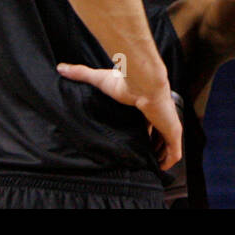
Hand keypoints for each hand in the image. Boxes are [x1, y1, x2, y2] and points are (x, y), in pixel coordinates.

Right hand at [56, 62, 182, 170]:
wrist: (143, 82)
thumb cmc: (124, 80)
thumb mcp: (99, 78)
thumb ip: (82, 73)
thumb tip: (60, 68)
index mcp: (147, 105)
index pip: (148, 121)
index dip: (144, 132)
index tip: (134, 142)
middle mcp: (160, 114)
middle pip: (159, 135)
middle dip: (152, 147)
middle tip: (140, 159)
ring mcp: (168, 123)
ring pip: (168, 146)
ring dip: (159, 156)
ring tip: (148, 166)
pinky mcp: (173, 131)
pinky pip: (174, 153)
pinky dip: (167, 162)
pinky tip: (158, 167)